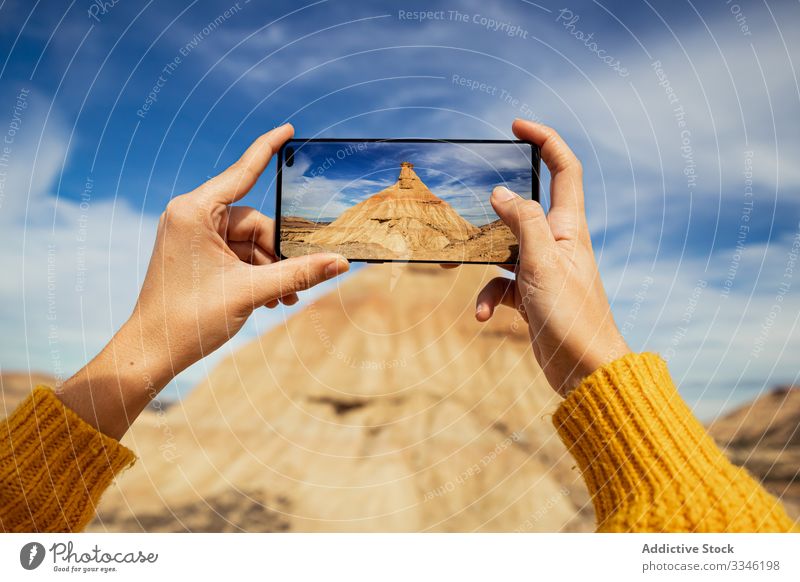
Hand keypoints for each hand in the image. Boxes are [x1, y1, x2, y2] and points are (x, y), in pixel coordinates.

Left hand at [59, 124, 348, 438]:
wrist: (151, 351)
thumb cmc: (190, 318)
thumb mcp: (251, 291)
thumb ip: (298, 273)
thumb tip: (341, 263)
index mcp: (194, 212)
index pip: (242, 172)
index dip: (267, 149)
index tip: (289, 129)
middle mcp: (190, 217)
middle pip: (253, 222)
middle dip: (278, 252)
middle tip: (299, 281)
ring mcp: (192, 237)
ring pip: (248, 242)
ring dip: (270, 268)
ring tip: (286, 297)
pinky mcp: (195, 256)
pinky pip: (236, 255)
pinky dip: (255, 272)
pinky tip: (272, 298)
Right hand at [476, 119, 629, 396]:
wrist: (585, 371)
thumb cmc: (573, 315)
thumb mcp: (543, 263)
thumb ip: (523, 223)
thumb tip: (501, 191)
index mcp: (568, 227)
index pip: (564, 169)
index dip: (545, 140)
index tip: (516, 126)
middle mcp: (557, 242)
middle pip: (525, 206)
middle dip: (494, 204)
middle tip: (469, 197)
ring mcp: (543, 269)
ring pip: (504, 247)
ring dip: (481, 259)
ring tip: (451, 266)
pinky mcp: (531, 295)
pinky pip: (502, 284)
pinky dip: (488, 297)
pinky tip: (484, 316)